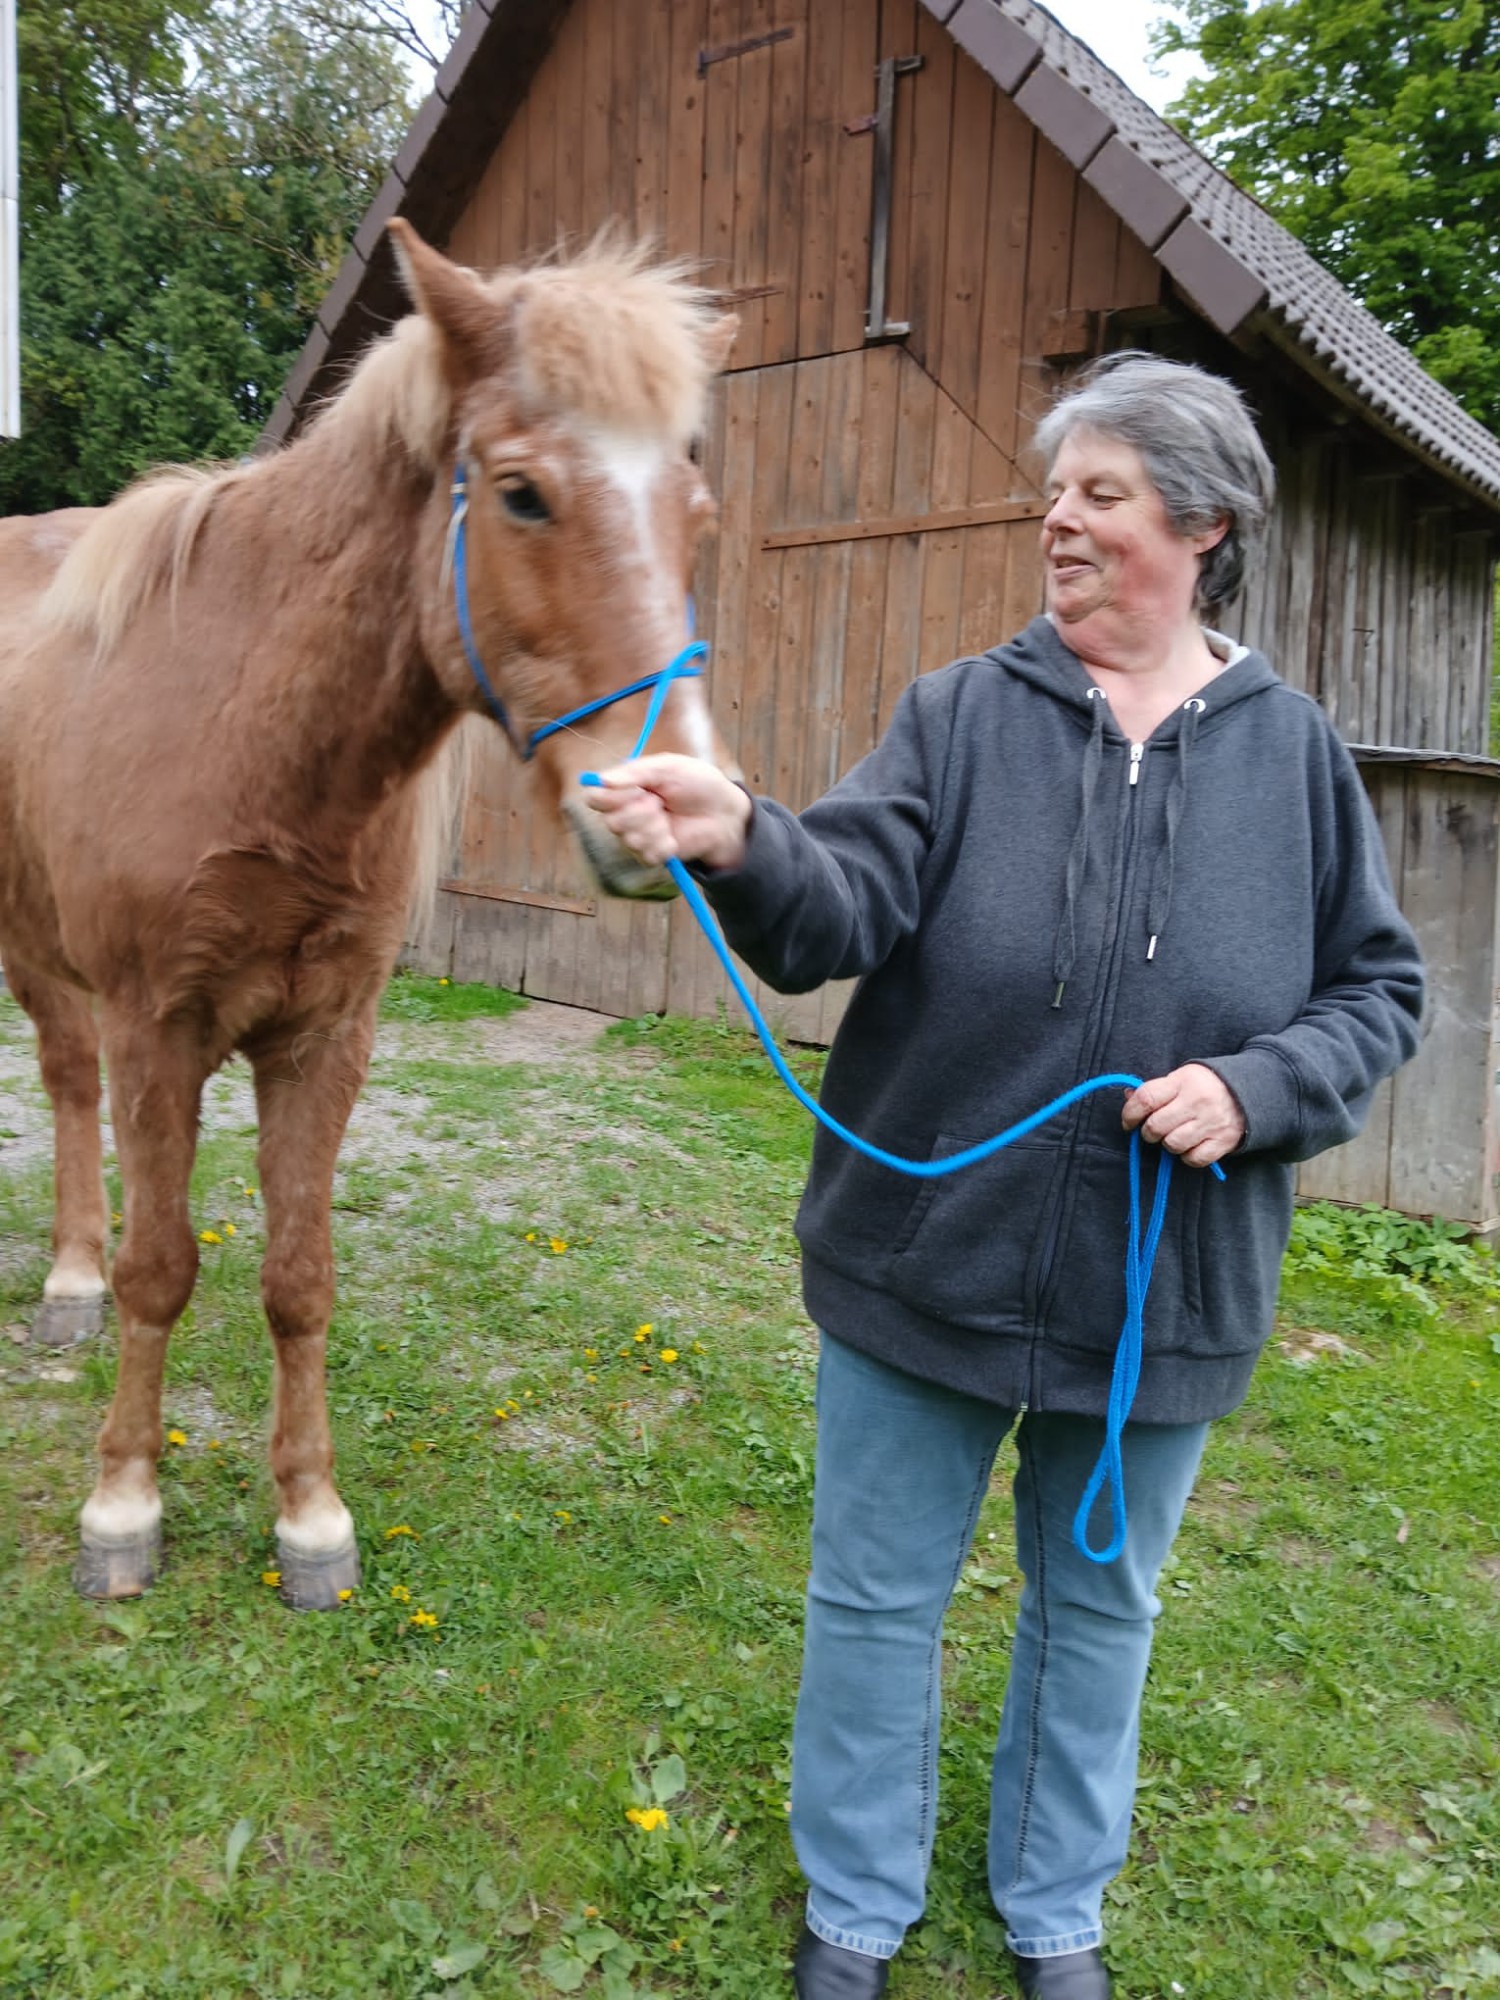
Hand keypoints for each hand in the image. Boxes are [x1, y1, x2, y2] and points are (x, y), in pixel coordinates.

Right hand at [582, 753, 752, 870]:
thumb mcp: (668, 767)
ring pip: (629, 839)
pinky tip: (674, 836)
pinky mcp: (652, 854)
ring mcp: (638, 835)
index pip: (593, 797)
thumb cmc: (697, 783)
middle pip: (610, 821)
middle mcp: (626, 813)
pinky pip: (646, 854)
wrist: (723, 811)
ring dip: (654, 827)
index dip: (606, 798)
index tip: (632, 790)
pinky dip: (664, 844)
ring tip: (669, 817)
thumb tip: (602, 780)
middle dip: (638, 811)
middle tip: (659, 802)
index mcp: (625, 788)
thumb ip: (635, 772)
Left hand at [1121, 1063, 1244, 1167]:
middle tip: (1154, 1129)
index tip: (1129, 1121)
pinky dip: (1187, 1156)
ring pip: (1172, 1144)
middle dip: (1148, 1132)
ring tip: (1175, 1135)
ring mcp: (1211, 1123)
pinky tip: (1191, 1145)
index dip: (1130, 1113)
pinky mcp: (1223, 1141)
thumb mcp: (1180, 1078)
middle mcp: (1197, 1102)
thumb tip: (1128, 1098)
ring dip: (1168, 1143)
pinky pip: (1193, 1159)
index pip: (1146, 1099)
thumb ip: (1155, 1089)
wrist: (1249, 1091)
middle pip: (1156, 1126)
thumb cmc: (1205, 1085)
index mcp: (1183, 1082)